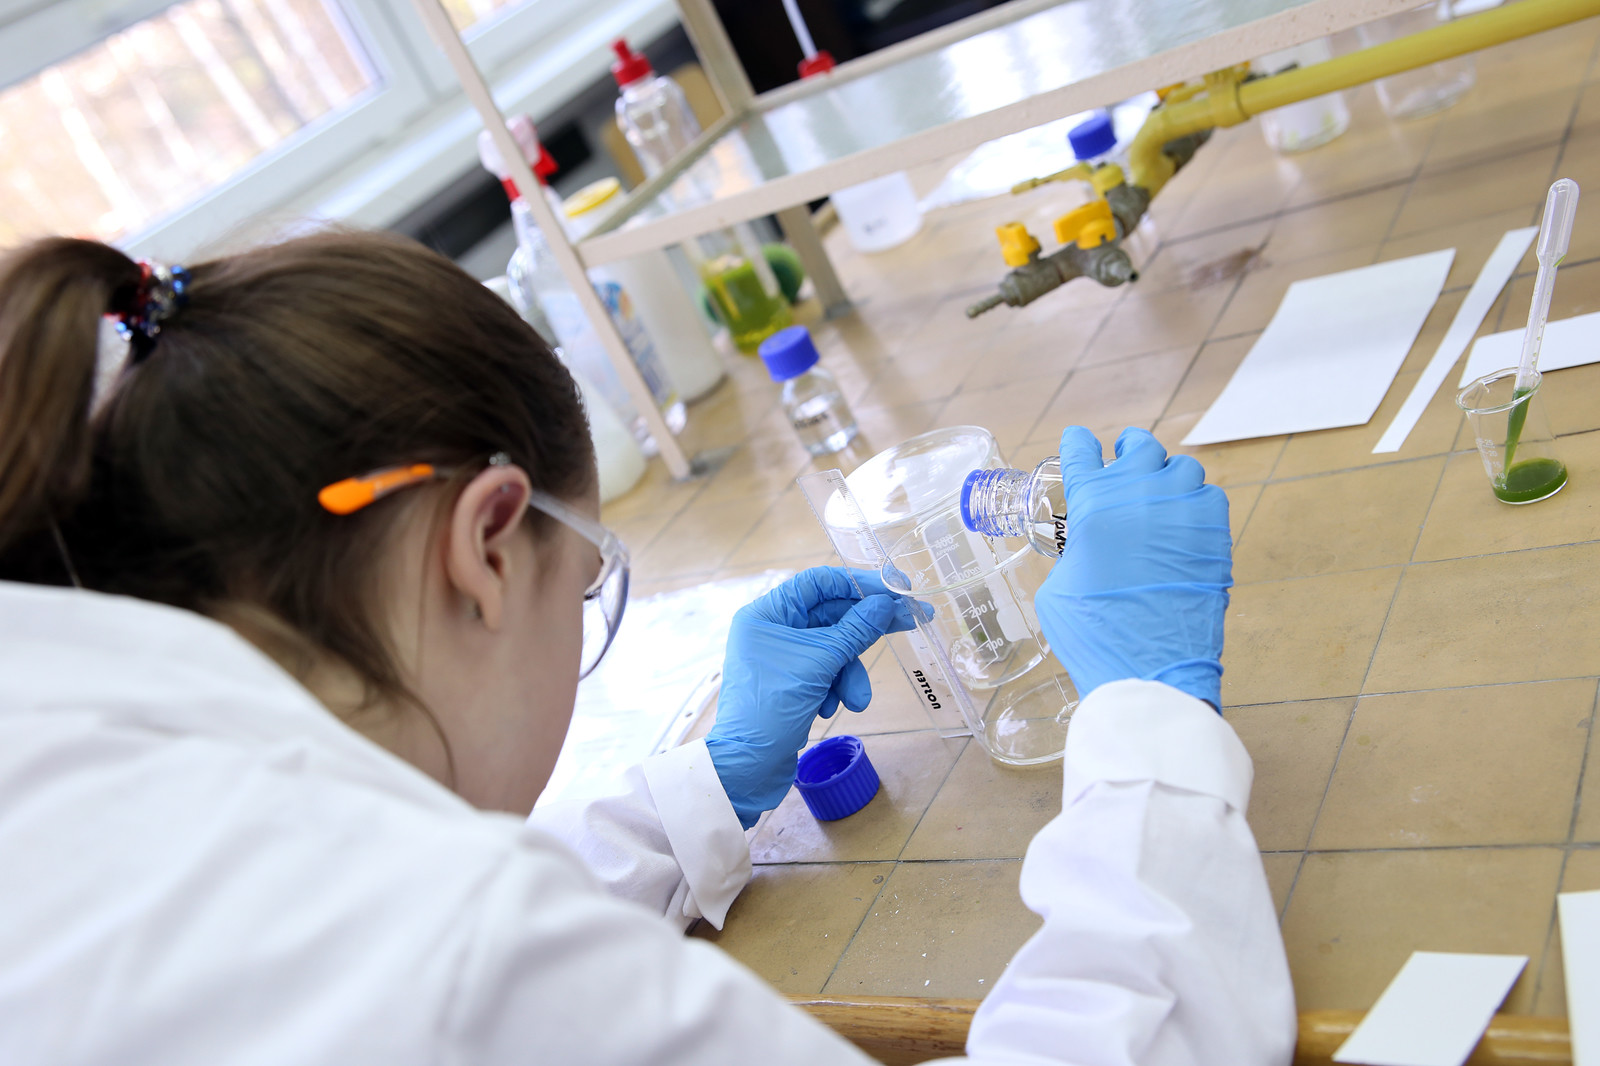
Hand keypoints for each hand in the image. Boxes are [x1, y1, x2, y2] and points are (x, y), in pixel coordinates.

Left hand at [708, 567, 917, 827]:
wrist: (748, 767)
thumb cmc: (772, 707)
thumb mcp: (820, 663)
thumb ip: (856, 630)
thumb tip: (885, 604)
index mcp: (767, 613)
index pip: (819, 582)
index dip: (860, 583)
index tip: (897, 587)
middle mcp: (772, 629)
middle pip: (831, 615)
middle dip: (865, 632)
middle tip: (910, 623)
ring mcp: (782, 657)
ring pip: (834, 650)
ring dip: (850, 674)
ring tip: (856, 700)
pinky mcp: (792, 683)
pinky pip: (826, 673)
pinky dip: (834, 689)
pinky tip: (827, 709)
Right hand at [1035, 427, 1231, 710]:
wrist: (1149, 668)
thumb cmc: (1094, 634)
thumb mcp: (1059, 587)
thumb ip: (1074, 551)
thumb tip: (1087, 545)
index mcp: (1091, 506)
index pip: (1082, 452)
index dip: (1079, 444)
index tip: (1081, 442)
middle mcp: (1138, 496)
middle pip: (1139, 445)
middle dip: (1130, 448)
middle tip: (1127, 455)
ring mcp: (1181, 510)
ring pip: (1182, 466)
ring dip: (1169, 475)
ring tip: (1162, 493)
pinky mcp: (1215, 533)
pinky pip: (1210, 497)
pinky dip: (1198, 503)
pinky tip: (1188, 522)